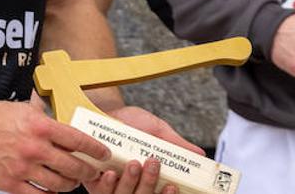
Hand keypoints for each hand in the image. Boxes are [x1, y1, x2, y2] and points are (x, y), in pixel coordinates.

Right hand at [0, 98, 110, 193]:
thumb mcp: (27, 109)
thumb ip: (48, 118)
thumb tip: (67, 122)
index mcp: (42, 126)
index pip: (78, 140)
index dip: (96, 149)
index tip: (104, 154)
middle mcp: (35, 148)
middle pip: (73, 166)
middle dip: (88, 172)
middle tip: (92, 172)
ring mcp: (22, 168)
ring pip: (58, 184)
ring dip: (70, 185)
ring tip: (73, 182)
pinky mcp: (10, 183)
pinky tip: (53, 191)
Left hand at [81, 106, 199, 193]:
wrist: (107, 109)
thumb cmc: (132, 122)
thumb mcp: (158, 132)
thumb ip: (177, 145)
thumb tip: (200, 155)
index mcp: (150, 177)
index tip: (173, 187)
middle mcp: (132, 185)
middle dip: (148, 185)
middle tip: (152, 163)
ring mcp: (113, 185)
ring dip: (129, 184)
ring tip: (133, 163)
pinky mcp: (93, 181)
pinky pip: (101, 193)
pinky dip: (107, 186)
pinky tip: (112, 172)